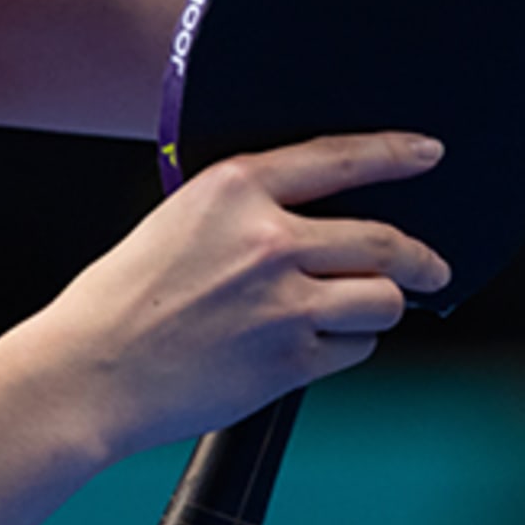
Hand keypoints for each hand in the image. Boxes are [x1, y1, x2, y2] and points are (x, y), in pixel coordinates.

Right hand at [34, 131, 449, 463]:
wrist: (92, 370)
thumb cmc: (122, 299)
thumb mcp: (178, 222)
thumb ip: (244, 214)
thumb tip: (311, 227)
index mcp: (233, 188)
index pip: (338, 158)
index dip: (394, 155)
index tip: (426, 154)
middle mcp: (267, 239)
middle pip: (381, 240)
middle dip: (421, 259)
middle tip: (432, 268)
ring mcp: (284, 302)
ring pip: (382, 300)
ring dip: (380, 308)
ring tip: (356, 314)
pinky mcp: (290, 360)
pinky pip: (353, 349)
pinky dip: (343, 348)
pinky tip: (308, 346)